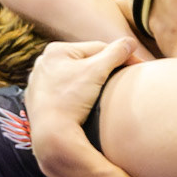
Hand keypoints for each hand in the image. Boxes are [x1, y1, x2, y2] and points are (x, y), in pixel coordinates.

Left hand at [24, 39, 136, 169]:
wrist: (51, 133)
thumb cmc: (71, 100)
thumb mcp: (97, 71)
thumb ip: (116, 53)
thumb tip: (131, 42)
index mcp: (56, 50)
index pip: (98, 48)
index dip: (120, 56)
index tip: (137, 65)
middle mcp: (44, 63)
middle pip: (85, 62)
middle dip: (104, 68)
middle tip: (123, 77)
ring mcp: (39, 82)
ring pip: (75, 77)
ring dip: (90, 81)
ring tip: (105, 91)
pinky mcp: (39, 100)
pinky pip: (64, 91)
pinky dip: (76, 94)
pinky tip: (84, 102)